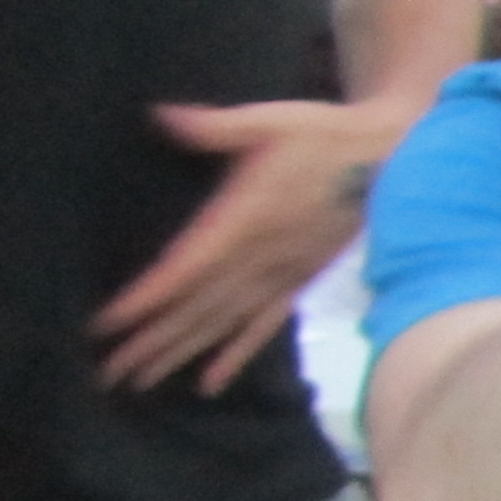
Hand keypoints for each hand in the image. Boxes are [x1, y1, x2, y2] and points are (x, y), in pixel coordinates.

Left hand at [92, 99, 402, 393]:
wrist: (392, 159)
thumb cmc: (326, 135)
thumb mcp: (270, 121)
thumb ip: (216, 127)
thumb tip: (161, 117)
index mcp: (248, 219)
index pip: (188, 268)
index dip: (148, 297)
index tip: (108, 323)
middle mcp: (261, 259)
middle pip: (197, 308)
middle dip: (152, 341)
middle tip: (108, 374)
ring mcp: (281, 276)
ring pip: (223, 323)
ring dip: (181, 353)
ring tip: (141, 382)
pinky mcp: (298, 283)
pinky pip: (263, 327)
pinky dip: (235, 355)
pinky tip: (210, 384)